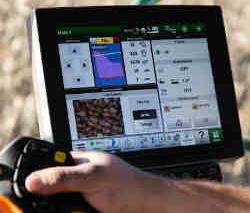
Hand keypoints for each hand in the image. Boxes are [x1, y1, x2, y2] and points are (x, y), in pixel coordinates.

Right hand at [25, 151, 156, 212]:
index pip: (48, 164)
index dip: (37, 176)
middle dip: (51, 198)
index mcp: (78, 161)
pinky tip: (82, 210)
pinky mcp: (86, 205)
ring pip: (59, 203)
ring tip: (80, 206)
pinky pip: (70, 209)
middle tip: (68, 202)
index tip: (29, 190)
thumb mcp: (93, 178)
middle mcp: (78, 176)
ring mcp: (82, 192)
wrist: (146, 204)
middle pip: (51, 188)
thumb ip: (64, 178)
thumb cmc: (126, 185)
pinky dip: (71, 211)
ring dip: (61, 207)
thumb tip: (34, 180)